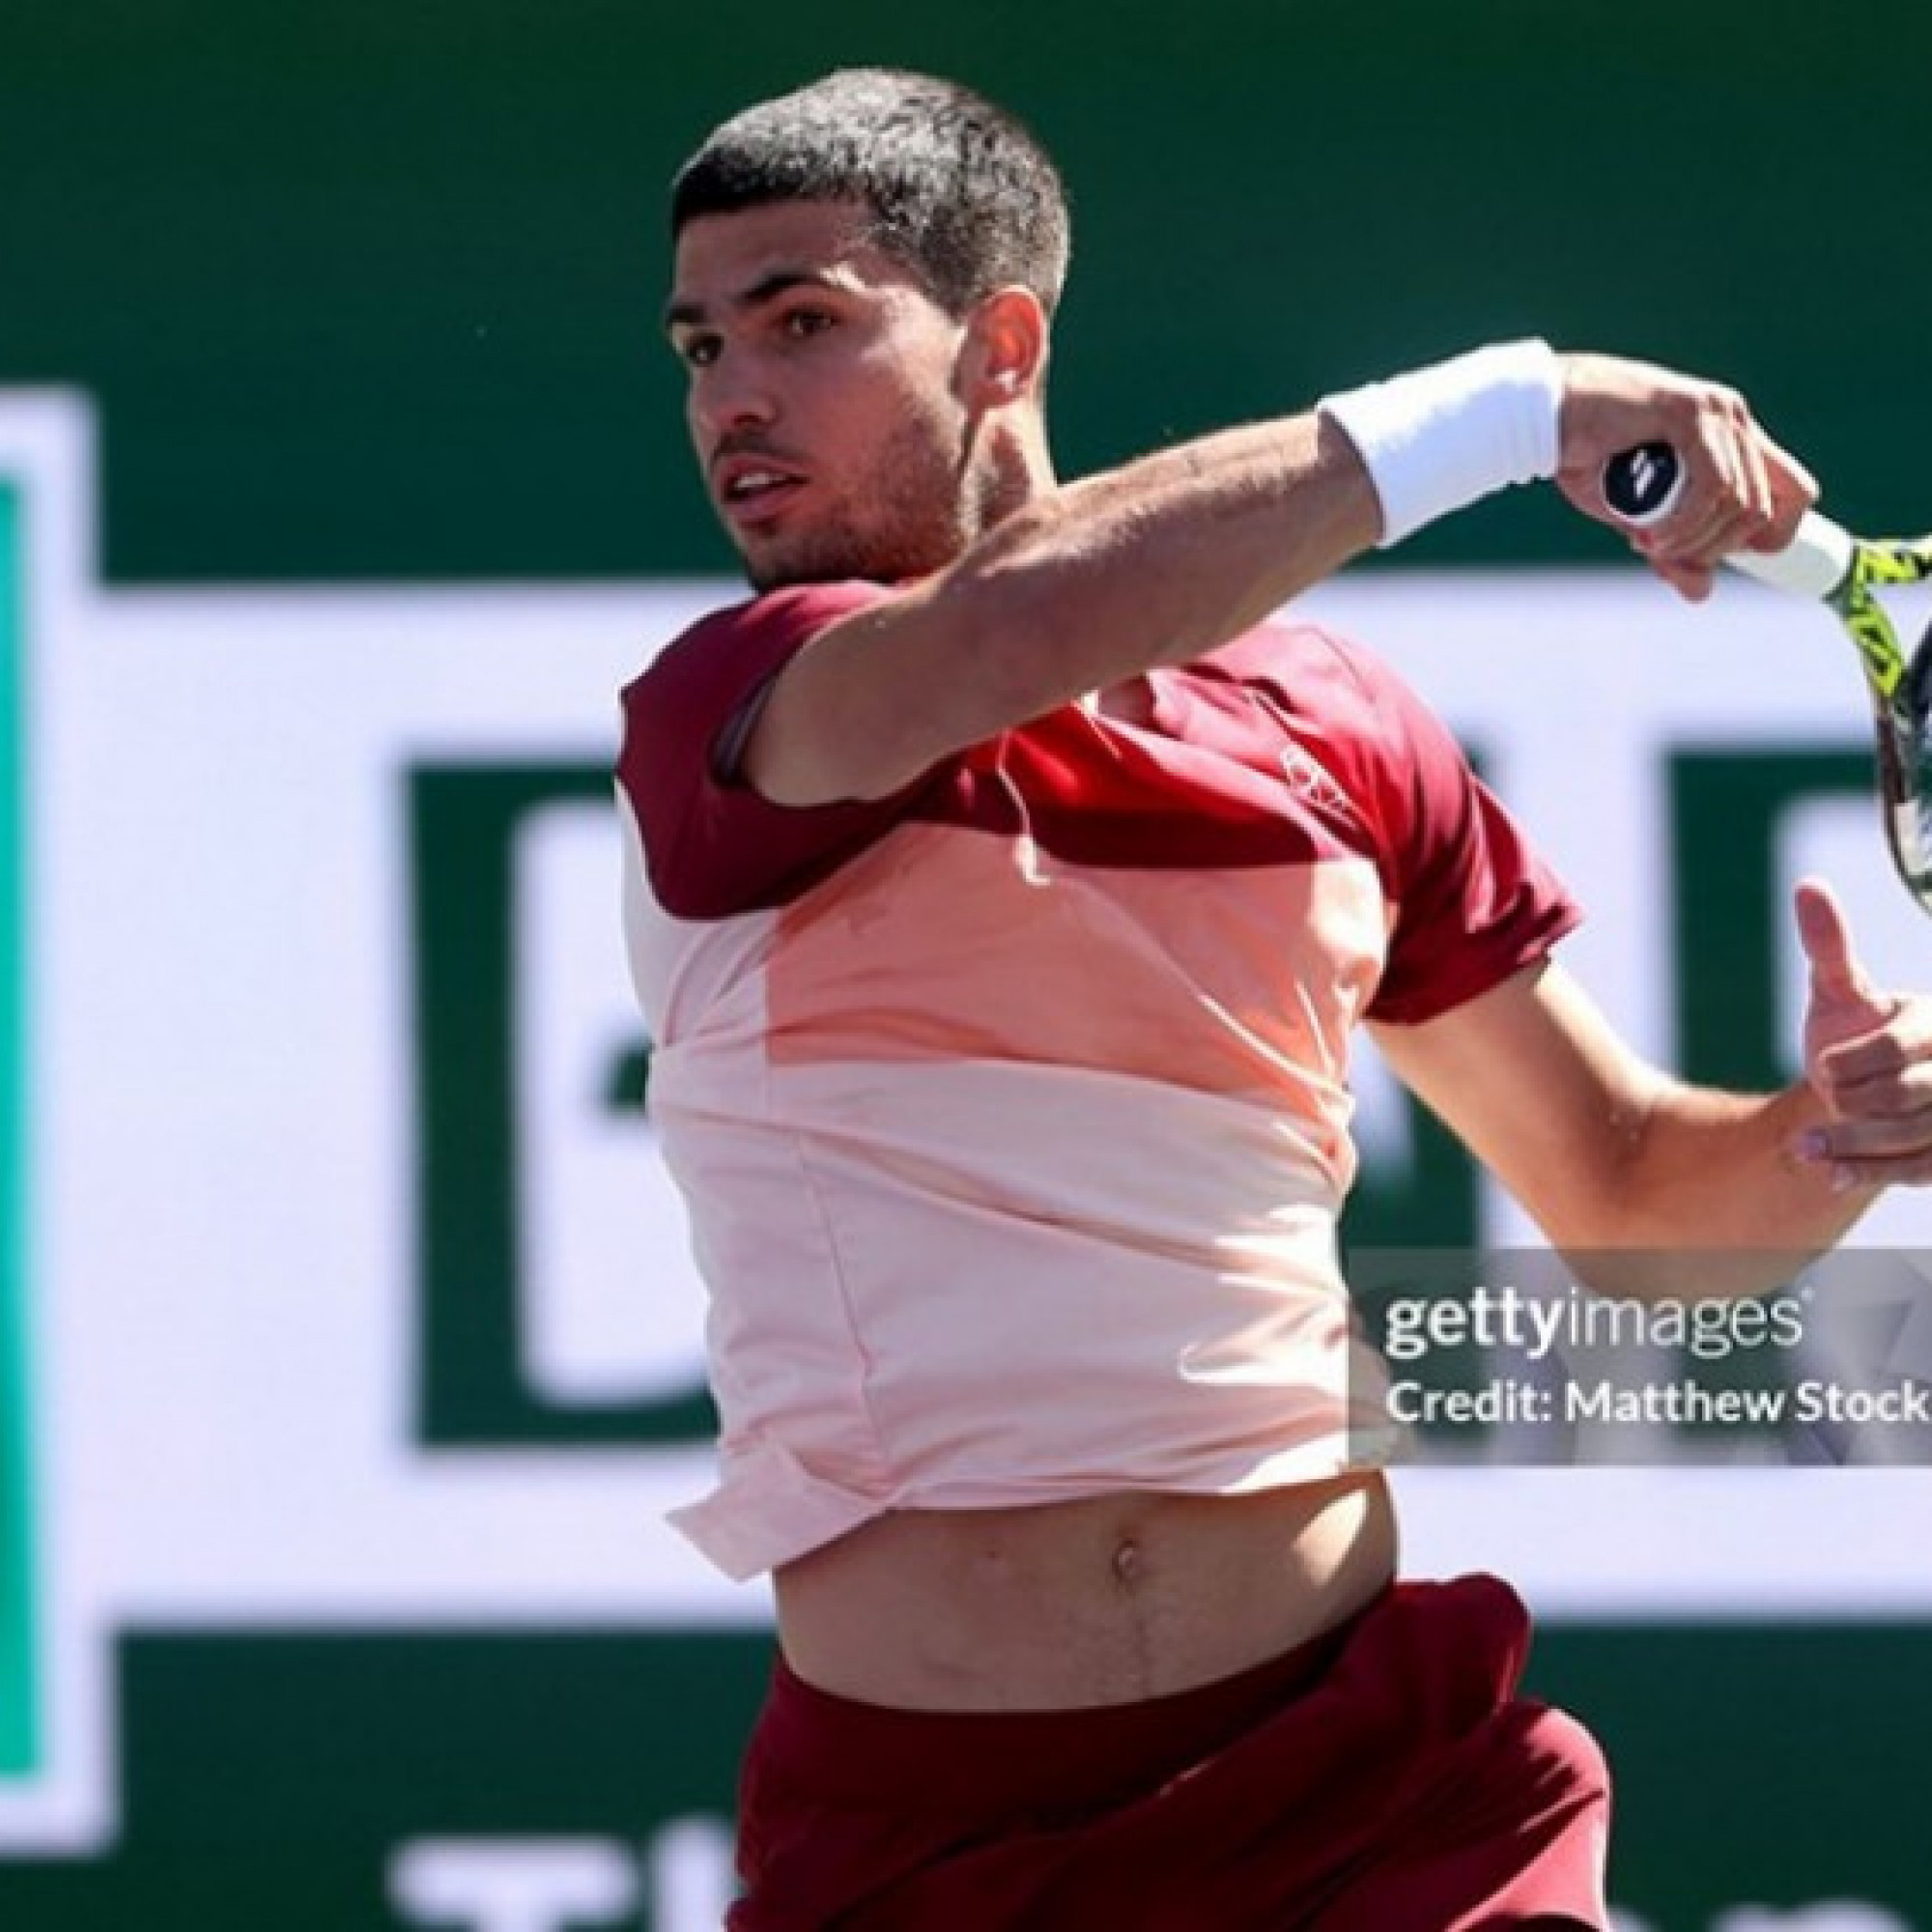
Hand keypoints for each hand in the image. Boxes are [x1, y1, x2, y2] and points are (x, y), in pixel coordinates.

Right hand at [1552, 352, 1817, 601]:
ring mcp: (1718, 412)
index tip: (1719, 558)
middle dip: (1715, 549)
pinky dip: (1684, 523)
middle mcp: (1734, 420)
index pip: (1794, 491)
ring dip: (1694, 540)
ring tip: (1649, 545)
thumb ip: (1674, 548)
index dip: (1771, 536)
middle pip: (1765, 507)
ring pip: (1740, 501)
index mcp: (1731, 439)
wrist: (1543, 416)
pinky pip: (1712, 487)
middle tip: (1663, 555)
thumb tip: (1702, 593)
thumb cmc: (1584, 457)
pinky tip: (1651, 534)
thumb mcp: (1637, 517)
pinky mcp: (1692, 413)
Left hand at [1792, 877, 1931, 1191]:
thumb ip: (1828, 947)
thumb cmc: (1852, 1031)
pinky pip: (1919, 1170)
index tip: (1821, 1068)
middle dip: (1852, 1106)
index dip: (1850, 1063)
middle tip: (1818, 1104)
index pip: (1898, 1048)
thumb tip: (1806, 888)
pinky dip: (1872, 1172)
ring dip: (1853, 1147)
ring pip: (1913, 1137)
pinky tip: (1830, 1174)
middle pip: (1906, 1097)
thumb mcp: (1838, 990)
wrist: (1861, 1088)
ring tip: (1803, 1152)